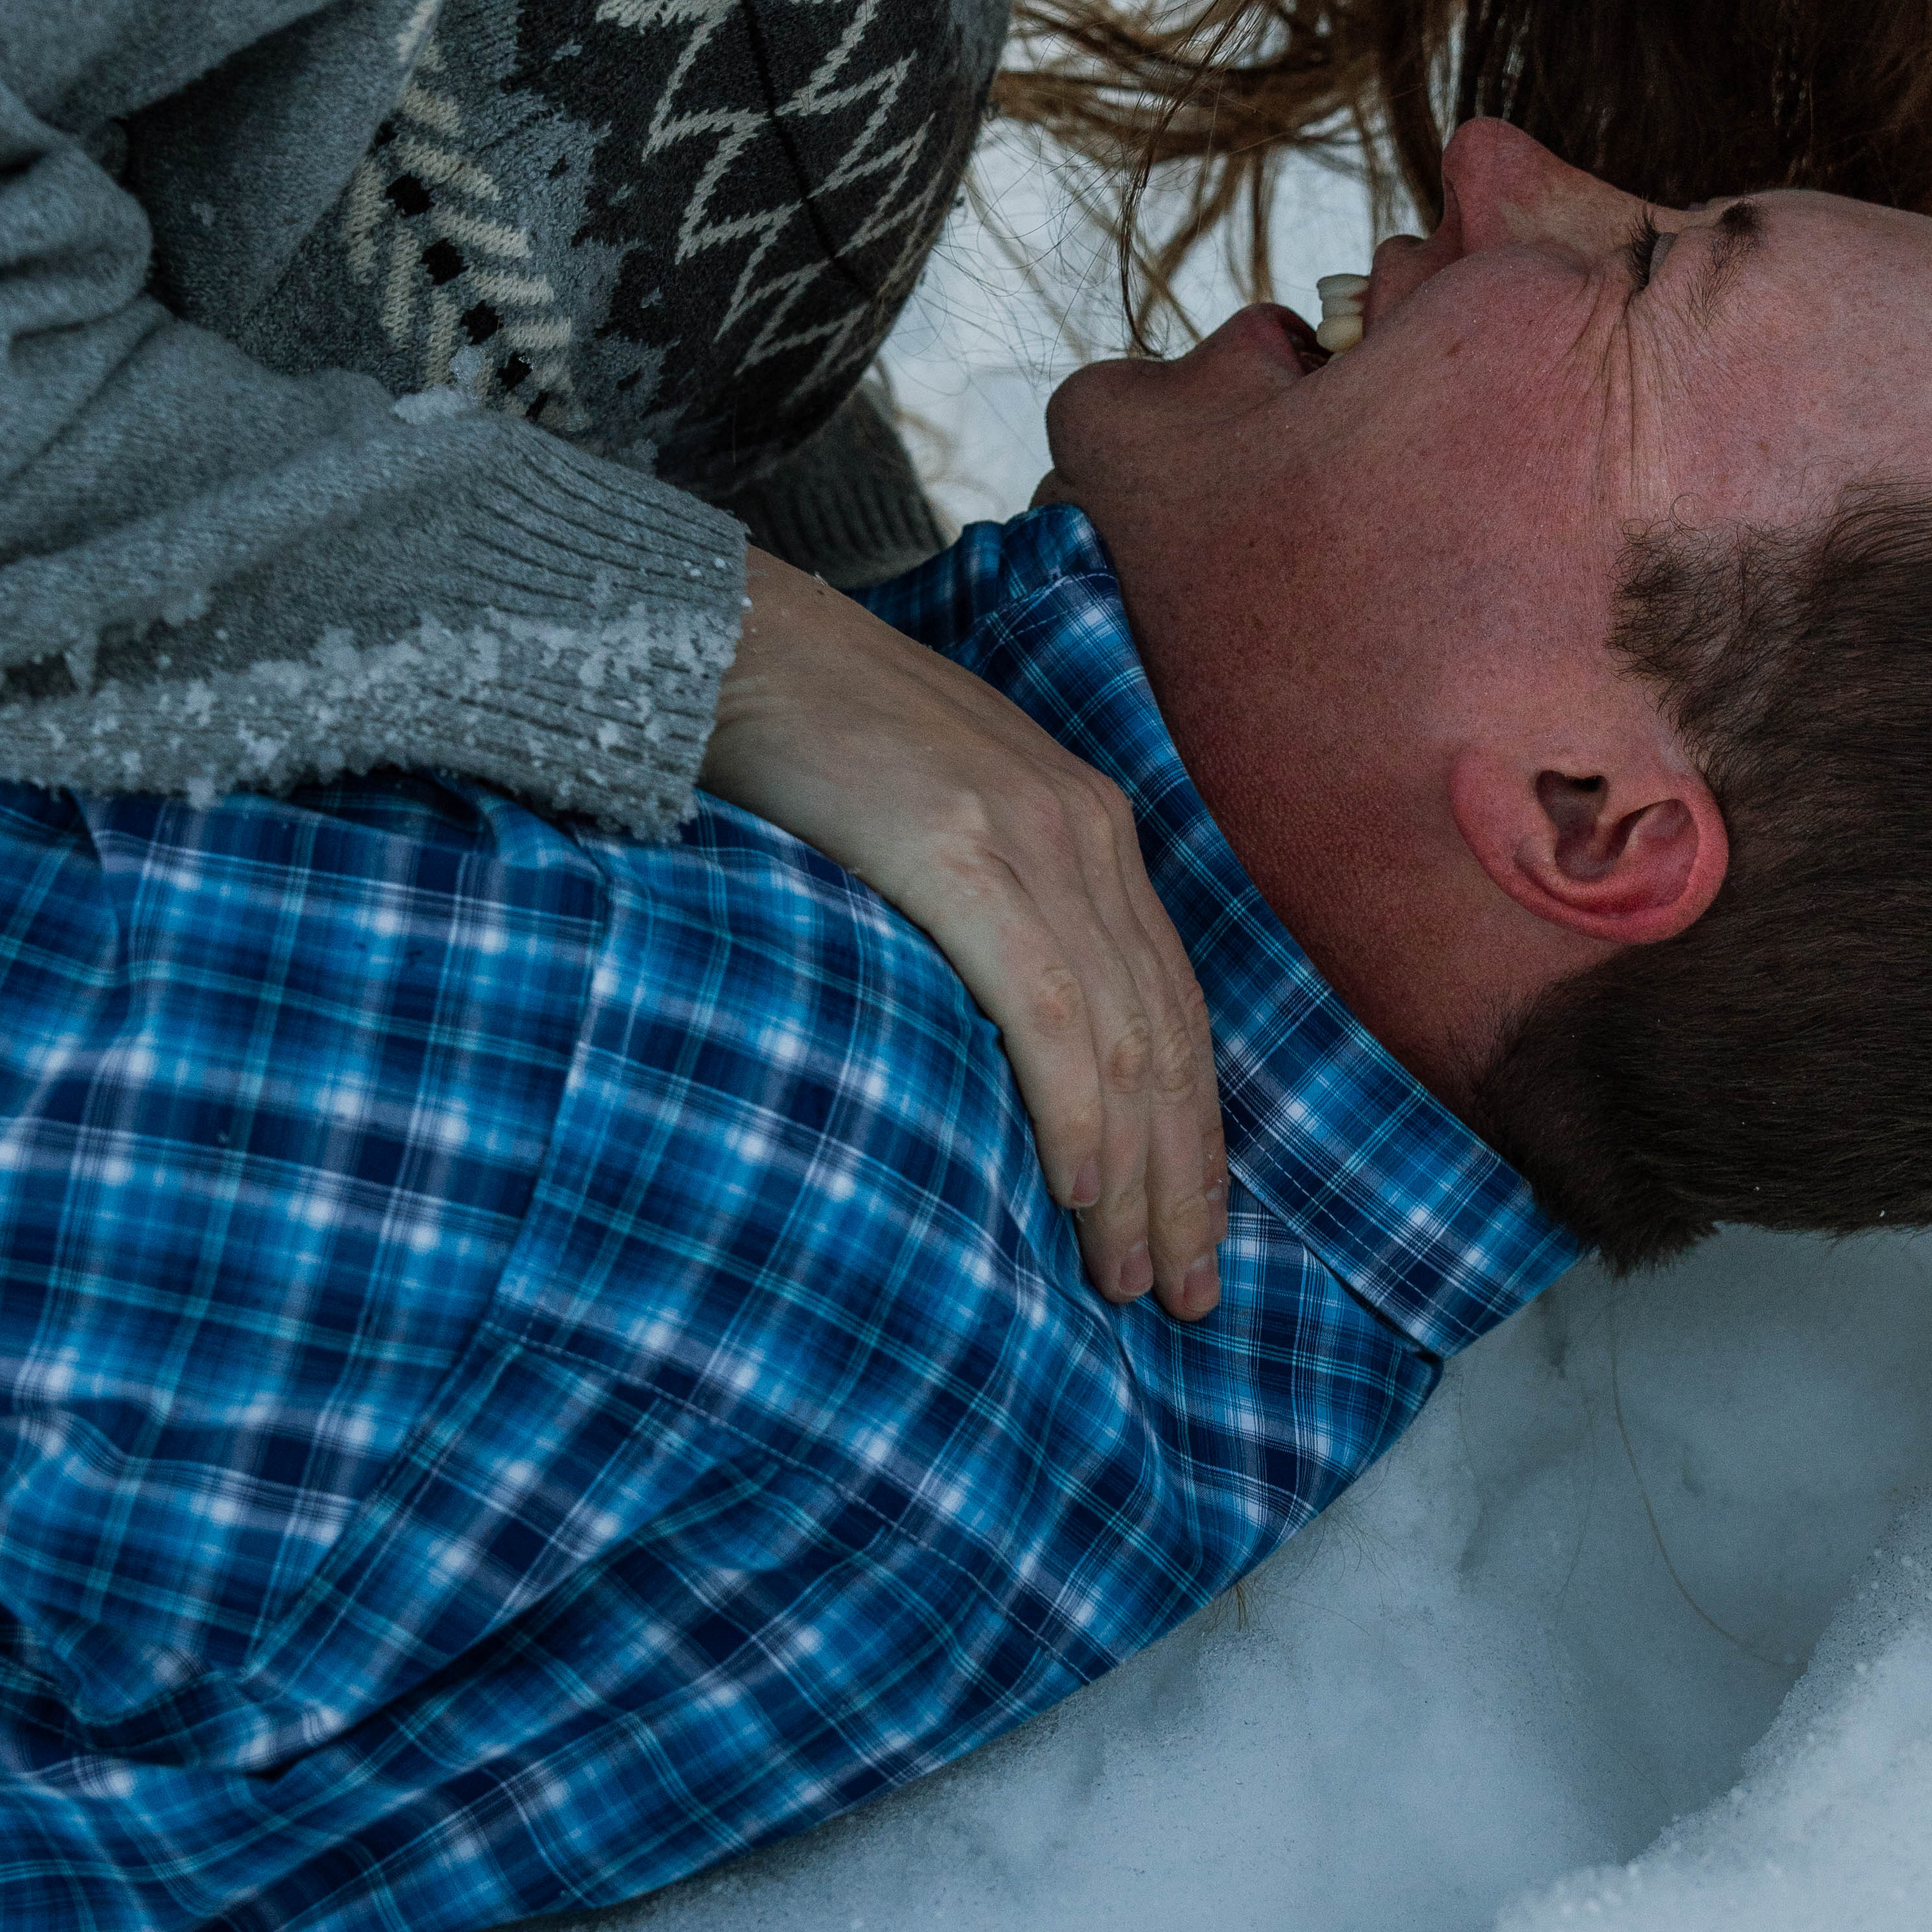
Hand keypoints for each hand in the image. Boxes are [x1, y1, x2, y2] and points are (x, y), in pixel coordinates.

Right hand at [700, 552, 1225, 1316]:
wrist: (735, 637)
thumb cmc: (813, 738)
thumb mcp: (933, 819)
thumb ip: (985, 907)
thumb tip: (994, 1036)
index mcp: (1090, 825)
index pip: (1174, 1006)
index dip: (1194, 1128)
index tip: (1196, 1229)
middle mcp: (1088, 833)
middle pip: (1168, 1038)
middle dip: (1185, 1179)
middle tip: (1188, 1294)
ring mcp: (1033, 839)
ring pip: (1120, 1041)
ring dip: (1133, 1174)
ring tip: (1131, 1278)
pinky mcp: (961, 854)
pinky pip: (1043, 1010)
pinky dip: (1070, 1109)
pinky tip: (1075, 1188)